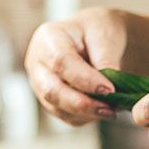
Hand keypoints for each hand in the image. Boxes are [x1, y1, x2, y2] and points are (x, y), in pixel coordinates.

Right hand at [24, 7, 127, 125]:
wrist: (95, 38)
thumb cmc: (98, 31)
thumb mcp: (106, 35)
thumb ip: (105, 60)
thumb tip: (108, 90)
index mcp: (48, 38)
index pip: (61, 62)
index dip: (85, 79)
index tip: (109, 90)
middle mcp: (37, 63)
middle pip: (52, 90)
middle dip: (82, 104)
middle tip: (110, 108)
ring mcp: (40, 84)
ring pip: (57, 108)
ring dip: (85, 114)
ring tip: (111, 111)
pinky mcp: (50, 100)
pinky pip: (65, 116)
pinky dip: (85, 117)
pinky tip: (102, 110)